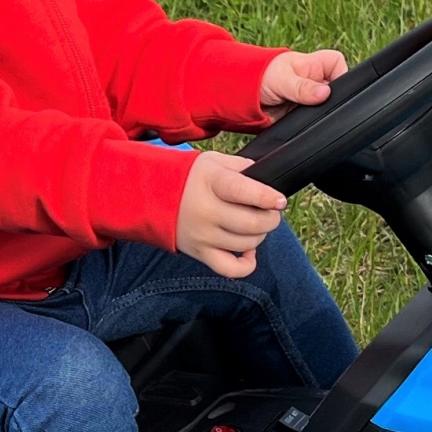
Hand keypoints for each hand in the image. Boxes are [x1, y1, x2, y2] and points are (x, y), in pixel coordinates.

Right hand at [176, 151, 286, 278]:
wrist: (153, 195)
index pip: (245, 192)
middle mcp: (206, 211)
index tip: (279, 200)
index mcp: (211, 182)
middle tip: (271, 212)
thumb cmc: (190, 178)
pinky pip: (230, 269)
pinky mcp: (200, 253)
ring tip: (254, 225)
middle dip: (271, 219)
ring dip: (260, 236)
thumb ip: (242, 167)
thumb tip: (267, 182)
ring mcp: (202, 235)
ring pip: (247, 244)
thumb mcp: (213, 162)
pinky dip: (246, 265)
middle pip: (252, 223)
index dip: (268, 198)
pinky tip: (248, 251)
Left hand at [259, 49, 349, 117]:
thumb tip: (324, 93)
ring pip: (327, 108)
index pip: (338, 63)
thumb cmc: (260, 76)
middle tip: (318, 106)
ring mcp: (312, 100)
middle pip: (336, 90)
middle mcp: (317, 82)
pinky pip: (315, 121)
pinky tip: (304, 126)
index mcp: (315, 65)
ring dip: (319, 114)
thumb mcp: (282, 79)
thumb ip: (302, 87)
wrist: (241, 95)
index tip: (334, 90)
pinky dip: (310, 125)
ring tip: (305, 116)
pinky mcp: (304, 116)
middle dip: (330, 100)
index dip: (340, 75)